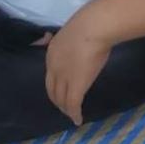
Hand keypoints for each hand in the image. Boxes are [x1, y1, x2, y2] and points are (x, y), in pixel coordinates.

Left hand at [45, 9, 112, 125]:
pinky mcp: (76, 86)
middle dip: (58, 100)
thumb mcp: (75, 30)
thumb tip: (83, 39)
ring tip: (71, 114)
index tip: (61, 90)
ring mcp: (64, 78)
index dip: (55, 85)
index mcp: (52, 52)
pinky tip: (78, 119)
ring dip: (66, 108)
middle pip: (53, 90)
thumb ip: (74, 40)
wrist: (94, 27)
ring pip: (62, 99)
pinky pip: (73, 104)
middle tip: (65, 107)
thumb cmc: (89, 24)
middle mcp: (54, 68)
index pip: (50, 76)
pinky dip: (74, 114)